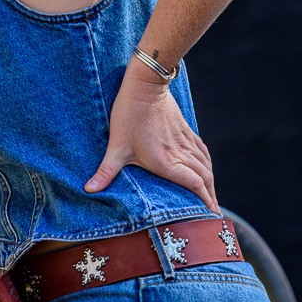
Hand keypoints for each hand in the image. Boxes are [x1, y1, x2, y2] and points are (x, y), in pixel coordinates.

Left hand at [83, 73, 218, 213]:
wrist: (146, 86)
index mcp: (168, 162)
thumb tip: (88, 190)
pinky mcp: (185, 130)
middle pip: (205, 178)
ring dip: (210, 180)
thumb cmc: (129, 115)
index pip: (195, 185)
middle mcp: (181, 153)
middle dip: (211, 196)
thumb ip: (106, 171)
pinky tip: (205, 166)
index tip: (212, 216)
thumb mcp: (116, 146)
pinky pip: (202, 150)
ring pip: (206, 164)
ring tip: (211, 194)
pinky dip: (206, 162)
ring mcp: (185, 141)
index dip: (206, 201)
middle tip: (212, 212)